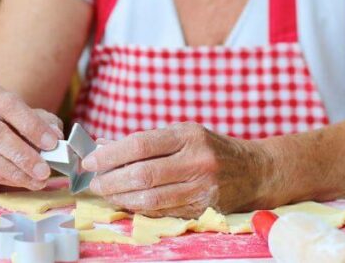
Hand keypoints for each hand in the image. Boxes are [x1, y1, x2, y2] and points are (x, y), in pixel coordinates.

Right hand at [0, 83, 63, 192]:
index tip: (52, 143)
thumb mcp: (26, 117)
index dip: (30, 124)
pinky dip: (5, 180)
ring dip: (15, 172)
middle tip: (45, 170)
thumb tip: (56, 135)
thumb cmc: (5, 126)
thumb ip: (44, 122)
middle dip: (23, 154)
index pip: (7, 104)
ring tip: (37, 181)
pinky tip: (21, 182)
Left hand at [81, 122, 269, 217]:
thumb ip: (143, 141)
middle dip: (111, 181)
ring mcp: (203, 188)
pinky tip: (128, 203)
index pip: (140, 145)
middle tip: (94, 183)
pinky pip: (164, 212)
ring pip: (152, 198)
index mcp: (187, 135)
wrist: (254, 171)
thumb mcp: (180, 133)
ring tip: (106, 194)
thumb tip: (103, 146)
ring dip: (122, 198)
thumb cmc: (209, 148)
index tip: (90, 161)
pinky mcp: (205, 210)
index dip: (110, 155)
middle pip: (143, 175)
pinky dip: (141, 209)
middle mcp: (197, 161)